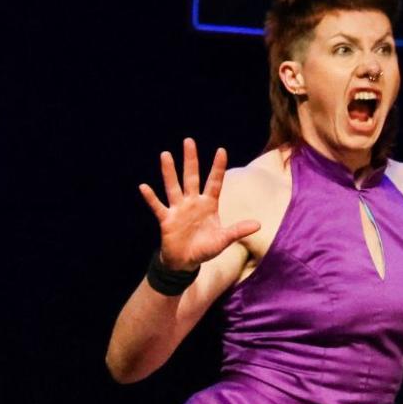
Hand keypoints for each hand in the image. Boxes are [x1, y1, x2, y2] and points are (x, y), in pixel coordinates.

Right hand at [136, 139, 259, 270]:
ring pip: (174, 186)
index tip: (221, 150)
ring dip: (169, 172)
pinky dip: (151, 198)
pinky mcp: (167, 220)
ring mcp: (178, 209)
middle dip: (190, 160)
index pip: (214, 182)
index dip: (217, 167)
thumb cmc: (204, 249)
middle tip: (188, 141)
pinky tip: (144, 187)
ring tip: (165, 155)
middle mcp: (193, 202)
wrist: (185, 262)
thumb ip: (238, 231)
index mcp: (208, 205)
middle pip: (191, 177)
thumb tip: (258, 224)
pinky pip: (158, 206)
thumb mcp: (223, 240)